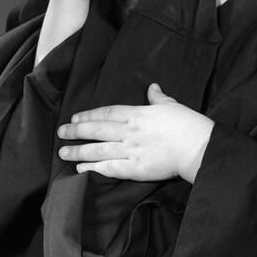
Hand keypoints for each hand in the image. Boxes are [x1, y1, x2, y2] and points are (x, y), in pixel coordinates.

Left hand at [57, 84, 214, 183]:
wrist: (196, 147)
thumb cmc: (186, 123)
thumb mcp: (171, 104)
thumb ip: (158, 97)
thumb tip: (152, 87)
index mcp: (136, 114)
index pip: (106, 113)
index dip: (88, 115)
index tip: (75, 118)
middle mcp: (128, 132)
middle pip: (97, 129)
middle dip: (76, 131)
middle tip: (61, 133)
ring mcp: (130, 151)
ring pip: (98, 149)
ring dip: (78, 151)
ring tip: (63, 152)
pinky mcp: (135, 169)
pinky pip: (109, 168)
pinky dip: (93, 168)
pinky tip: (81, 169)